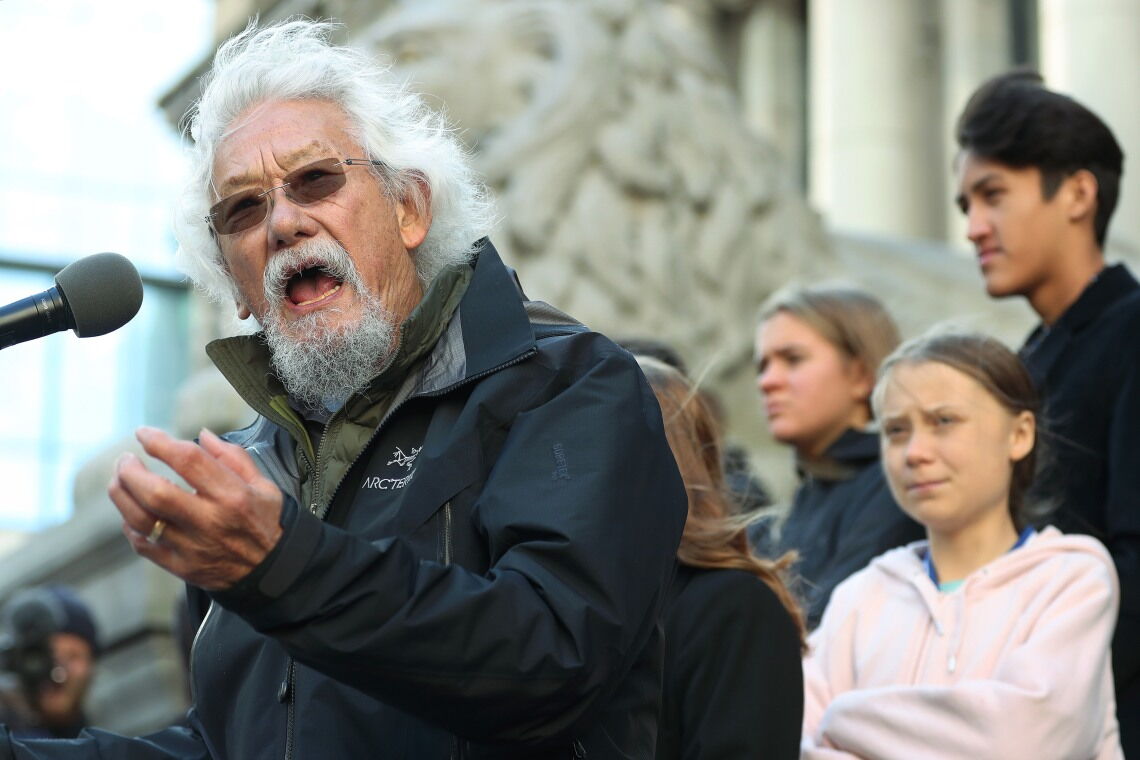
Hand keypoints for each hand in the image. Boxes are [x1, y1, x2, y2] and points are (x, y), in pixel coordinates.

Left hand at [108, 426, 283, 589]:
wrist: (273, 571)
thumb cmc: (266, 522)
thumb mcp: (263, 485)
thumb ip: (233, 457)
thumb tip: (203, 435)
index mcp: (233, 495)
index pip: (188, 461)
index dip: (160, 442)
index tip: (143, 433)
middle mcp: (211, 520)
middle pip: (156, 493)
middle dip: (131, 472)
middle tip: (125, 459)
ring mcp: (193, 547)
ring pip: (143, 520)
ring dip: (122, 496)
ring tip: (119, 480)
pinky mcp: (182, 567)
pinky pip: (145, 546)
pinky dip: (131, 527)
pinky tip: (131, 512)